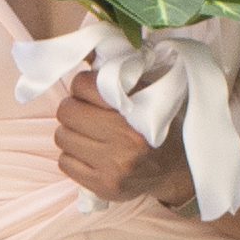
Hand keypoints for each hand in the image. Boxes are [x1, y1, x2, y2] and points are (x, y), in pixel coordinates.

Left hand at [49, 69, 188, 207]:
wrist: (176, 168)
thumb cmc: (158, 124)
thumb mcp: (147, 91)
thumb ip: (118, 75)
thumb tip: (85, 54)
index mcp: (135, 114)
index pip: (83, 85)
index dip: (83, 86)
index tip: (90, 90)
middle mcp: (124, 143)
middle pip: (67, 112)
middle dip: (74, 108)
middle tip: (86, 112)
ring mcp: (112, 168)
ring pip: (62, 137)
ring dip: (72, 132)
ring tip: (90, 133)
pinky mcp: (102, 186)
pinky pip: (64, 163)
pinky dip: (73, 156)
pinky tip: (90, 153)